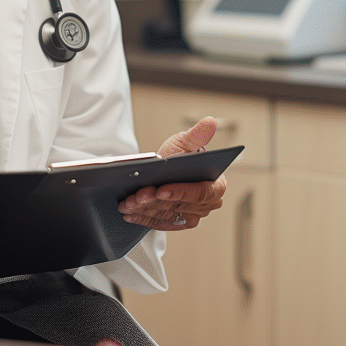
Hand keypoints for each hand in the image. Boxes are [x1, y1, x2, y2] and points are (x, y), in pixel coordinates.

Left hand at [117, 116, 227, 230]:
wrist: (168, 170)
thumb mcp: (186, 142)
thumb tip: (210, 121)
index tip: (161, 189)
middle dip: (155, 201)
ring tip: (129, 202)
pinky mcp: (178, 224)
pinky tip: (130, 213)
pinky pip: (160, 223)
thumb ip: (198, 135)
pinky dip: (143, 219)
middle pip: (180, 205)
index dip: (180, 192)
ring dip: (145, 210)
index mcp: (216, 185)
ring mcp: (193, 216)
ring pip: (167, 215)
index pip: (200, 192)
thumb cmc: (179, 156)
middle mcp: (208, 204)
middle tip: (137, 195)